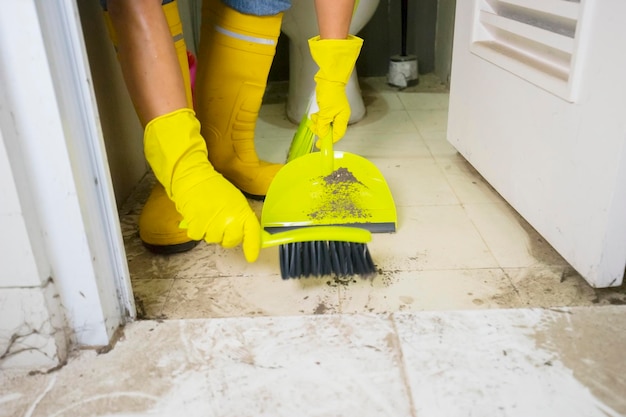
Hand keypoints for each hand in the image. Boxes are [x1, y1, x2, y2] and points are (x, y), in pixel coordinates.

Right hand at [144, 109, 260, 261]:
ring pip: (214, 240)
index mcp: (242, 212)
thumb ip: (241, 218)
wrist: (194, 179)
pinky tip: (198, 217)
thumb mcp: (235, 201)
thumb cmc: (215, 189)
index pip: (251, 233)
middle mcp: (230, 221)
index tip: (251, 258)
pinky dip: (197, 229)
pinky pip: (199, 237)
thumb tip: (245, 235)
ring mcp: (213, 225)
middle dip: (227, 236)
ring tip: (208, 216)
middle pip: (231, 242)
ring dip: (211, 232)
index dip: (252, 247)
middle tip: (221, 223)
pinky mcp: (197, 227)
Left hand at [308, 35, 362, 146]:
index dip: (329, 141)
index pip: (338, 134)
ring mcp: (334, 111)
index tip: (319, 145)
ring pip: (326, 123)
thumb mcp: (326, 112)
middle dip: (321, 130)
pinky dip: (318, 118)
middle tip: (313, 128)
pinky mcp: (328, 106)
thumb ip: (324, 125)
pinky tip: (314, 115)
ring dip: (318, 123)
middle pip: (331, 129)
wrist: (329, 78)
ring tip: (313, 119)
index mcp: (343, 118)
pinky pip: (323, 116)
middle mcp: (340, 116)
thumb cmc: (330, 94)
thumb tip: (322, 135)